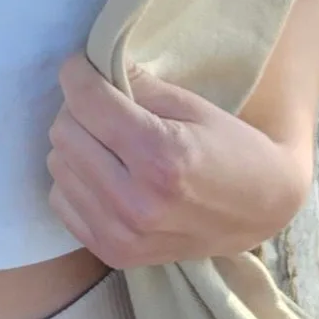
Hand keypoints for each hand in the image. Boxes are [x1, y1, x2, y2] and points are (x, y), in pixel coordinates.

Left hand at [46, 56, 314, 268]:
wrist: (262, 210)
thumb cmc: (231, 148)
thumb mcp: (192, 106)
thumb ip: (137, 85)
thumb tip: (90, 66)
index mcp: (160, 156)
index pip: (86, 101)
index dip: (77, 73)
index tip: (81, 65)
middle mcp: (135, 202)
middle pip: (64, 132)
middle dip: (77, 108)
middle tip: (102, 104)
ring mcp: (121, 234)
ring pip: (57, 164)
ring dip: (76, 143)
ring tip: (108, 141)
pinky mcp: (112, 253)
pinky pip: (61, 200)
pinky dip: (76, 179)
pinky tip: (107, 173)